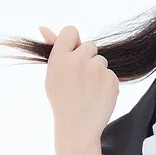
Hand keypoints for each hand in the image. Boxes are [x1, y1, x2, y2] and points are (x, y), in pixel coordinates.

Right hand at [38, 25, 118, 147]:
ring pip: (102, 61)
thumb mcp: (53, 74)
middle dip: (88, 58)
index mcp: (60, 57)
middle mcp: (78, 60)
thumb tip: (44, 27)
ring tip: (88, 90)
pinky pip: (111, 74)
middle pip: (90, 45)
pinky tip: (97, 96)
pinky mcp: (111, 80)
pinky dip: (106, 84)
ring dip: (97, 72)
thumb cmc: (62, 99)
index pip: (71, 31)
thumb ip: (53, 48)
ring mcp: (96, 70)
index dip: (74, 42)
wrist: (77, 127)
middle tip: (80, 79)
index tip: (73, 55)